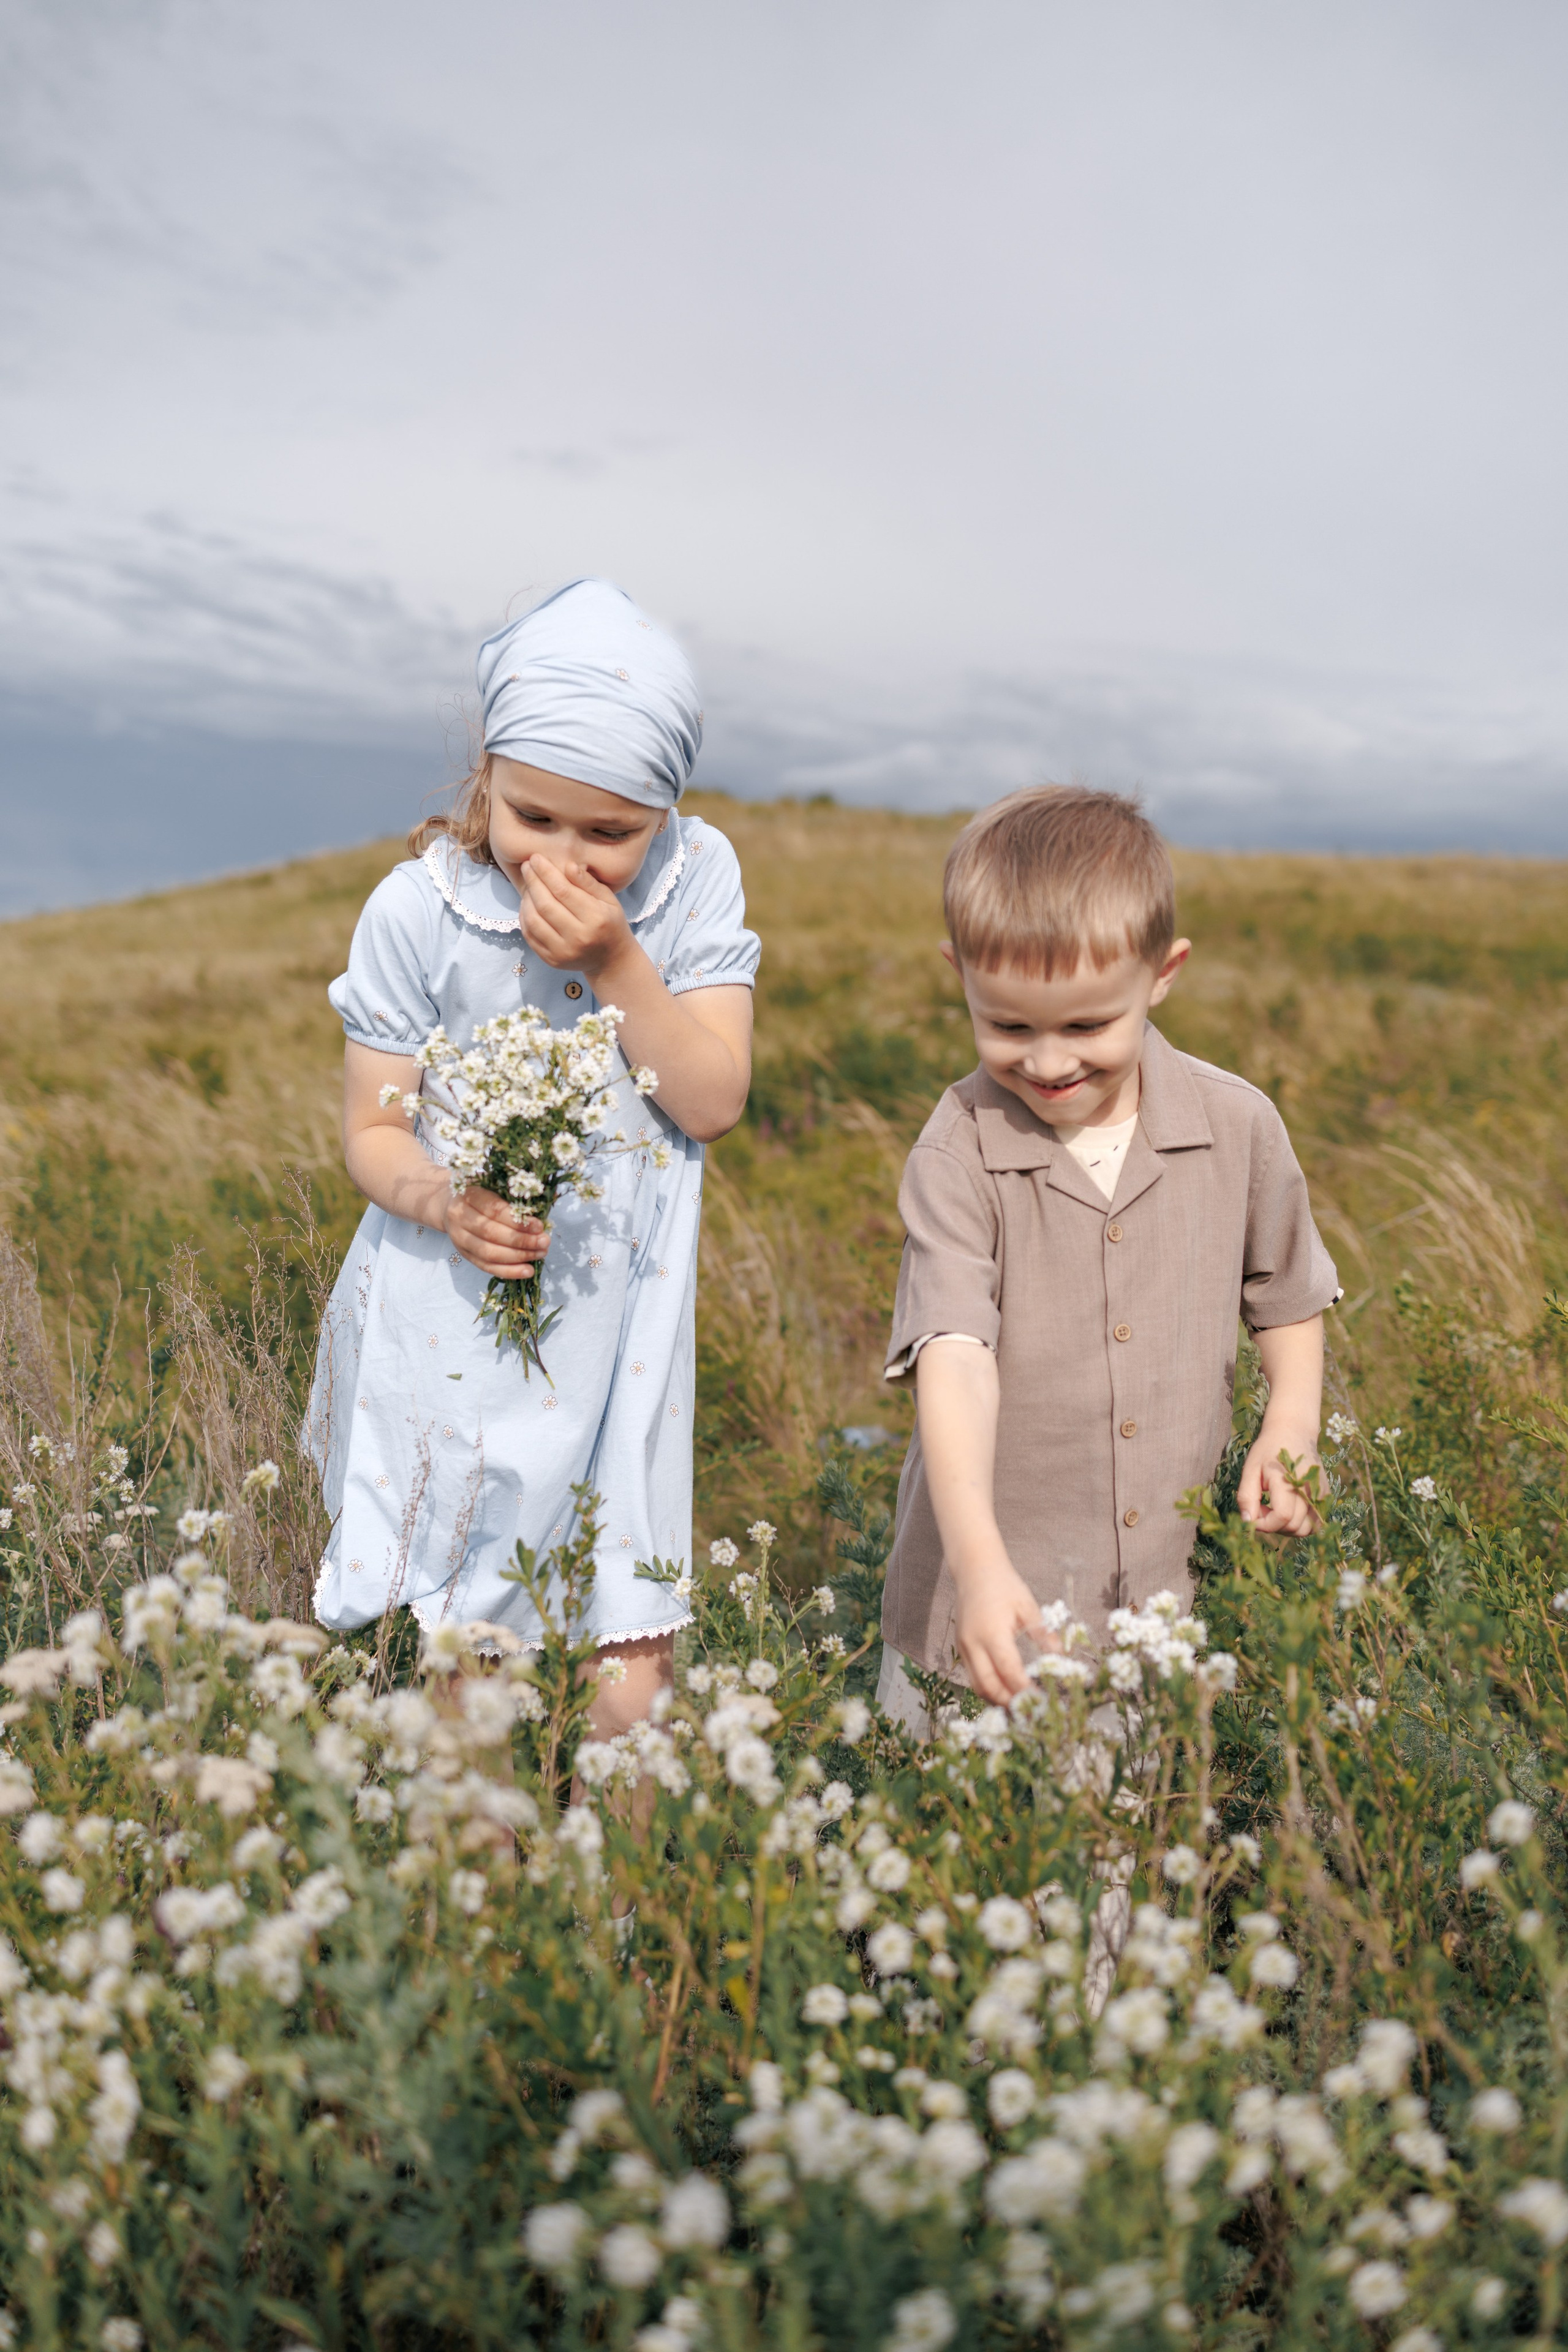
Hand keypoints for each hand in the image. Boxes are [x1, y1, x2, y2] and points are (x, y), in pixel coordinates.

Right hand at [443, 1184, 550, 1281]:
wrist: (449, 1204)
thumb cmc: (480, 1192)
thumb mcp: (492, 1185)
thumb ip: (511, 1198)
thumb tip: (540, 1220)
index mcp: (469, 1196)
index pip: (494, 1210)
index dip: (517, 1221)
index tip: (539, 1226)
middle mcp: (460, 1218)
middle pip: (492, 1234)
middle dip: (521, 1241)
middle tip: (544, 1242)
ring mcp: (460, 1239)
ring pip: (489, 1253)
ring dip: (518, 1257)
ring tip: (540, 1254)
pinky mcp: (464, 1254)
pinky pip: (486, 1267)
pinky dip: (508, 1271)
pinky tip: (527, 1271)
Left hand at [519, 855, 634, 979]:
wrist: (611, 959)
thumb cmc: (610, 923)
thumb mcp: (608, 899)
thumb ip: (588, 883)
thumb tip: (568, 865)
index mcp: (596, 918)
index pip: (563, 891)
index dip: (546, 872)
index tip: (536, 858)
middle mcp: (579, 937)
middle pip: (546, 905)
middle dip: (533, 882)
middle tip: (527, 866)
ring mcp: (564, 952)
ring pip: (534, 921)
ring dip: (526, 899)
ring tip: (528, 885)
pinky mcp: (552, 960)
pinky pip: (530, 936)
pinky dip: (524, 917)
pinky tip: (527, 904)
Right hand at [952, 1559, 1052, 1705]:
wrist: (975, 1570)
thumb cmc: (1004, 1585)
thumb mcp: (1028, 1606)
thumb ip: (1042, 1633)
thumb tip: (1060, 1656)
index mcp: (992, 1632)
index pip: (1009, 1671)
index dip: (1024, 1690)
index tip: (1041, 1700)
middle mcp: (973, 1643)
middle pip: (988, 1685)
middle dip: (1009, 1702)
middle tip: (1030, 1711)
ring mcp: (964, 1647)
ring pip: (977, 1685)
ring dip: (996, 1699)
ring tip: (1018, 1707)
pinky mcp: (961, 1647)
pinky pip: (973, 1675)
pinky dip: (988, 1687)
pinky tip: (1004, 1691)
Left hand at [1237, 1432, 1321, 1536]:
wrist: (1293, 1431)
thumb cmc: (1267, 1449)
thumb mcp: (1250, 1469)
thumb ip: (1246, 1496)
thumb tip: (1247, 1522)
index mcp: (1288, 1479)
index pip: (1282, 1517)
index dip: (1264, 1524)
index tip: (1253, 1514)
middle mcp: (1309, 1489)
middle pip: (1293, 1526)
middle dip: (1273, 1525)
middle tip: (1261, 1507)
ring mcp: (1321, 1494)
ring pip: (1306, 1529)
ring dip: (1287, 1527)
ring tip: (1274, 1509)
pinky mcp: (1326, 1496)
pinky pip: (1314, 1523)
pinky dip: (1299, 1523)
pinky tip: (1287, 1508)